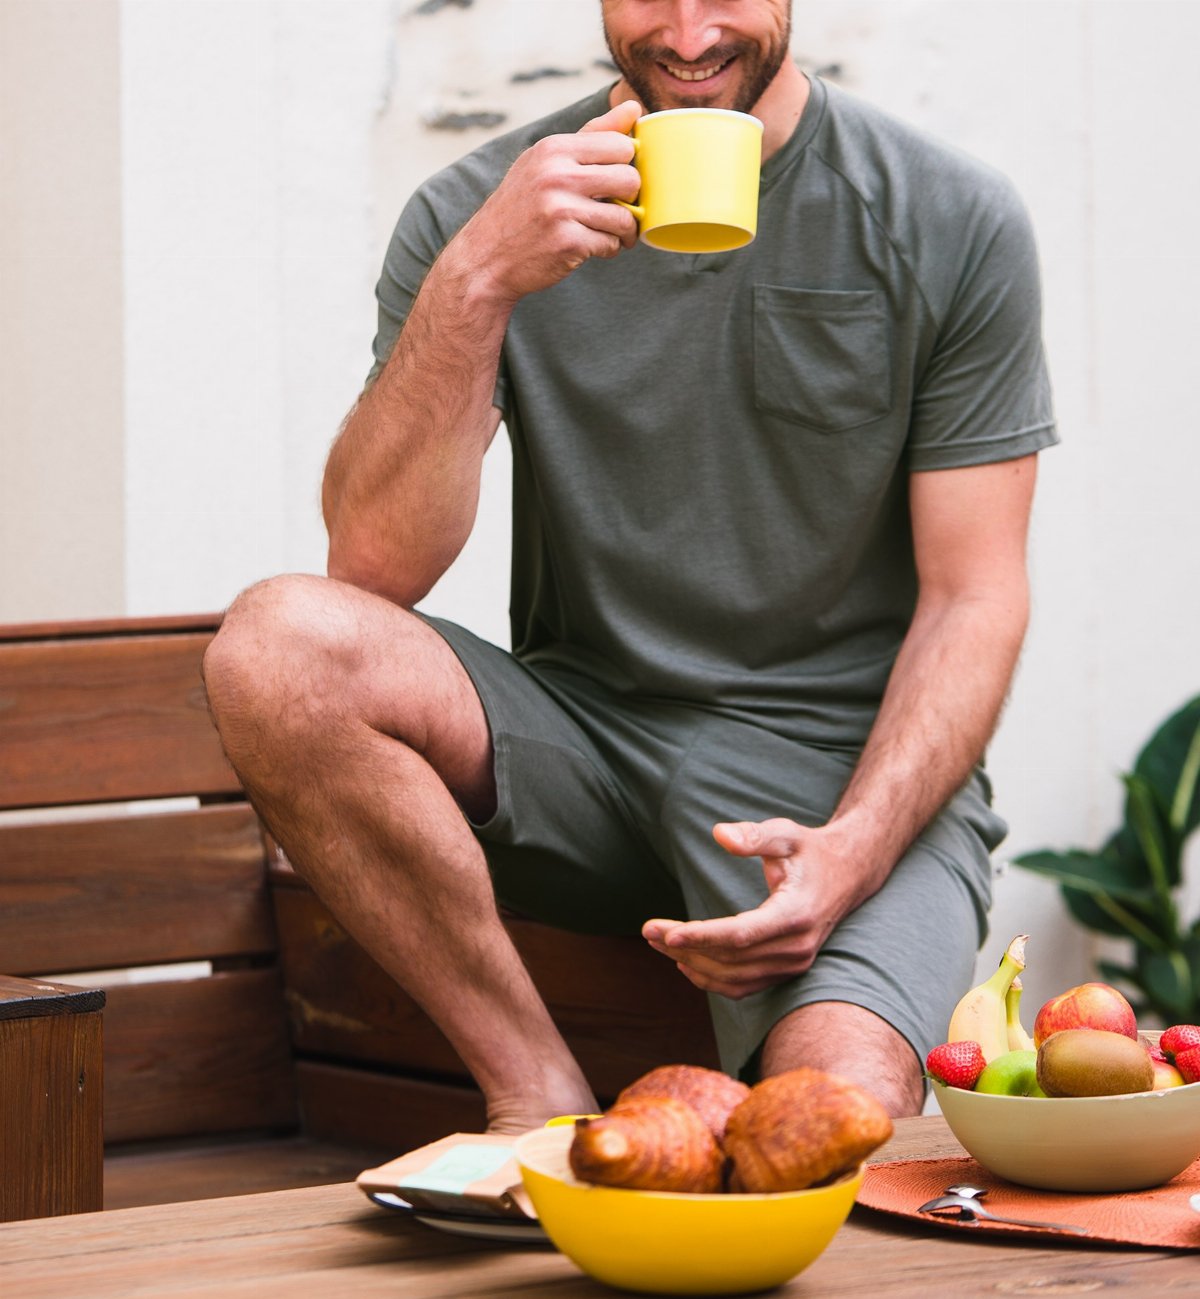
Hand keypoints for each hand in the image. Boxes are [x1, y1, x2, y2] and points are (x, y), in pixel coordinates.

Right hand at [453, 100, 642, 303]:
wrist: (485, 258)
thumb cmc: (520, 208)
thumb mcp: (545, 162)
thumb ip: (591, 135)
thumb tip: (633, 108)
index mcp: (553, 149)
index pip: (620, 145)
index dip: (626, 166)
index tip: (616, 182)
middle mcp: (556, 175)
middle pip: (630, 179)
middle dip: (631, 199)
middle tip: (619, 209)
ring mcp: (561, 210)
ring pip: (624, 217)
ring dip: (624, 230)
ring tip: (613, 233)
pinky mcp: (567, 242)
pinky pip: (610, 244)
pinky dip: (608, 249)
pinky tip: (593, 248)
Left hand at [642, 819, 866, 999]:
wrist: (848, 874)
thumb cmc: (811, 850)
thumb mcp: (786, 834)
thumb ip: (754, 835)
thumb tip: (720, 834)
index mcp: (796, 914)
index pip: (741, 934)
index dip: (702, 935)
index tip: (666, 932)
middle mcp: (797, 947)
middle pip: (731, 958)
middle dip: (685, 947)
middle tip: (648, 930)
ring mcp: (794, 964)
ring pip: (734, 977)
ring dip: (692, 963)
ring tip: (658, 943)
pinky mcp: (788, 971)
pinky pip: (744, 986)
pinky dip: (712, 980)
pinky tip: (685, 964)